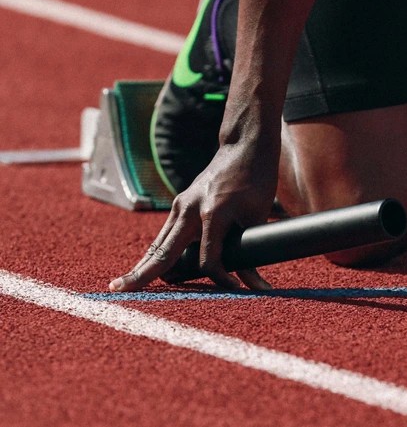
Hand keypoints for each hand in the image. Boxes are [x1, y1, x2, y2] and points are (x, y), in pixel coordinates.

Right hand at [108, 141, 277, 290]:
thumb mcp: (257, 216)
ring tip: (124, 285)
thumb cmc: (256, 180)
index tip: (236, 290)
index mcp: (213, 213)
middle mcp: (190, 209)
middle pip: (163, 251)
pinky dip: (156, 253)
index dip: (222, 279)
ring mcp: (181, 205)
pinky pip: (165, 234)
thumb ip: (252, 251)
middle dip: (143, 274)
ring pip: (158, 244)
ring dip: (144, 265)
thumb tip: (256, 285)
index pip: (208, 259)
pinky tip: (144, 268)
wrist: (244, 147)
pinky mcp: (180, 204)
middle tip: (118, 291)